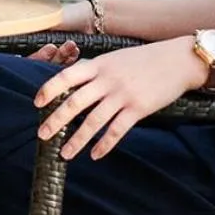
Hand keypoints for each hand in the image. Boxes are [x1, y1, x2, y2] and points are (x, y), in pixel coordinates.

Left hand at [33, 38, 201, 160]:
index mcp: (99, 65)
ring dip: (77, 139)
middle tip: (41, 134)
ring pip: (93, 121)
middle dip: (56, 120)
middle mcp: (107, 80)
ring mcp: (123, 95)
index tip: (36, 102)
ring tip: (64, 154)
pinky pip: (117, 130)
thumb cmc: (145, 59)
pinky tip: (95, 155)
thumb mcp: (116, 59)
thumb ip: (97, 70)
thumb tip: (75, 81)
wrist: (177, 61)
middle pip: (75, 102)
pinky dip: (104, 145)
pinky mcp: (138, 109)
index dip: (49, 89)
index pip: (67, 76)